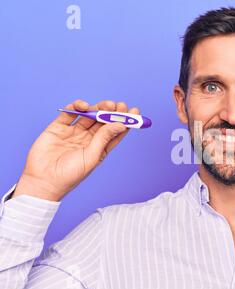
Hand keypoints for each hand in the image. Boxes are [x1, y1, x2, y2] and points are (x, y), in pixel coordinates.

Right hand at [12, 100, 139, 201]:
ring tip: (105, 105)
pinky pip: (69, 113)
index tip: (134, 110)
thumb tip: (120, 124)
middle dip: (112, 111)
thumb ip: (104, 139)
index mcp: (99, 148)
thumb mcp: (91, 157)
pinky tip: (83, 106)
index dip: (125, 121)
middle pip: (103, 120)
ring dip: (97, 107)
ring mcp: (73, 132)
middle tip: (118, 105)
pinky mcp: (58, 128)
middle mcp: (88, 139)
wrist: (43, 181)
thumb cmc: (70, 175)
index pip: (115, 131)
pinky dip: (76, 106)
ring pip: (88, 115)